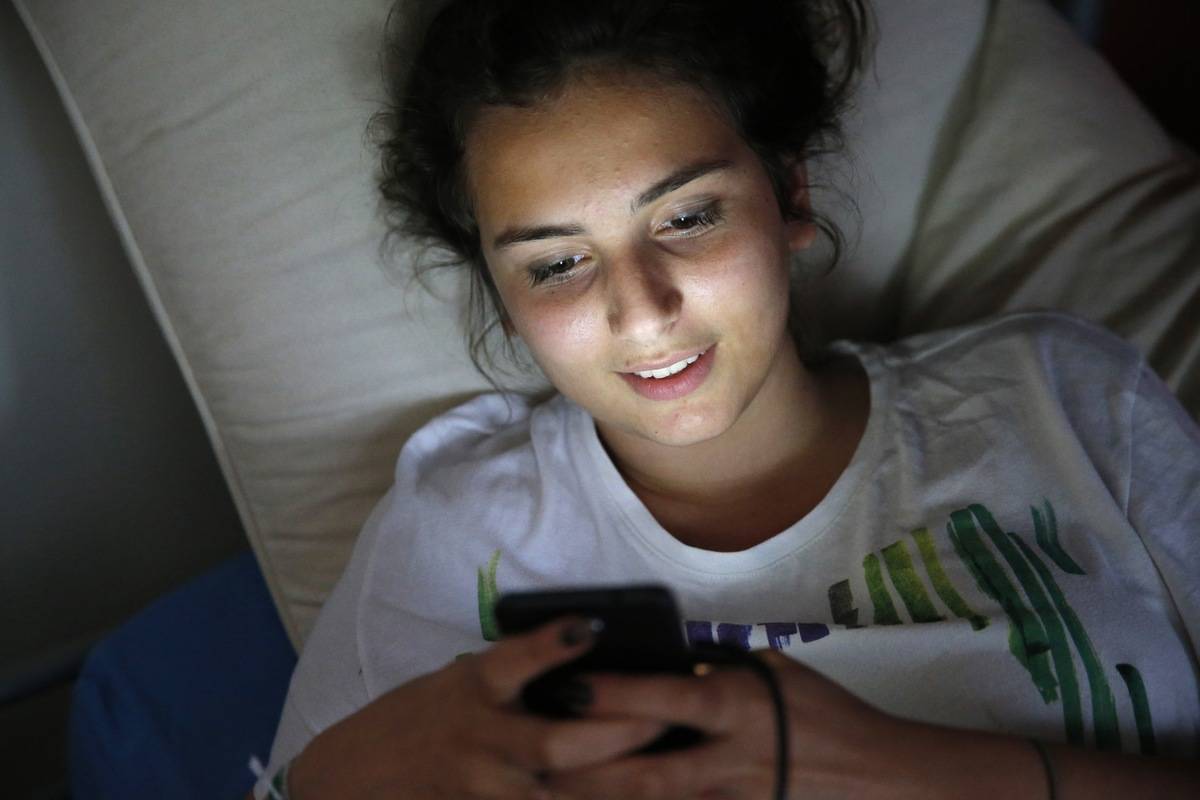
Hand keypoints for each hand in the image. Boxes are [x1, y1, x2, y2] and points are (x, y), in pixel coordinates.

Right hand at [287, 617, 665, 798]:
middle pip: (557, 744)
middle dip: (618, 735)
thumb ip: (519, 672)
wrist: (355, 777)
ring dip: (618, 787)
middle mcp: (482, 740)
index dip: (551, 644)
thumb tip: (595, 650)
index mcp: (473, 688)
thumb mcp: (461, 680)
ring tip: (671, 775)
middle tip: (667, 720)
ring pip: (562, 795)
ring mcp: (486, 788)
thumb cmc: (421, 717)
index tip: (591, 626)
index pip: (513, 661)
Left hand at [543, 650, 914, 799]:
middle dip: (590, 773)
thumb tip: (678, 660)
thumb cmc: (823, 712)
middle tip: (538, 764)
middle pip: (648, 772)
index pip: (666, 699)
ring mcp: (733, 796)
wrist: (875, 772)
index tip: (569, 687)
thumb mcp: (775, 672)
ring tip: (554, 794)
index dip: (616, 695)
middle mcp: (729, 756)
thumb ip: (722, 667)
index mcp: (736, 705)